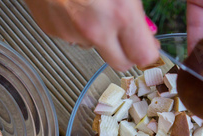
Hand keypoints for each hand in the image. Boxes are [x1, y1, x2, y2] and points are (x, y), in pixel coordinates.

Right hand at [23, 0, 159, 70]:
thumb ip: (135, 10)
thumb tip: (146, 28)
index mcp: (119, 13)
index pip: (143, 56)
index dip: (148, 52)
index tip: (148, 46)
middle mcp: (96, 29)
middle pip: (120, 63)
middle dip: (126, 52)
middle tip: (127, 36)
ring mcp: (72, 32)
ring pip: (95, 48)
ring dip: (99, 36)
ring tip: (94, 8)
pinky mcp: (54, 30)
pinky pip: (73, 36)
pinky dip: (78, 26)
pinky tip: (75, 5)